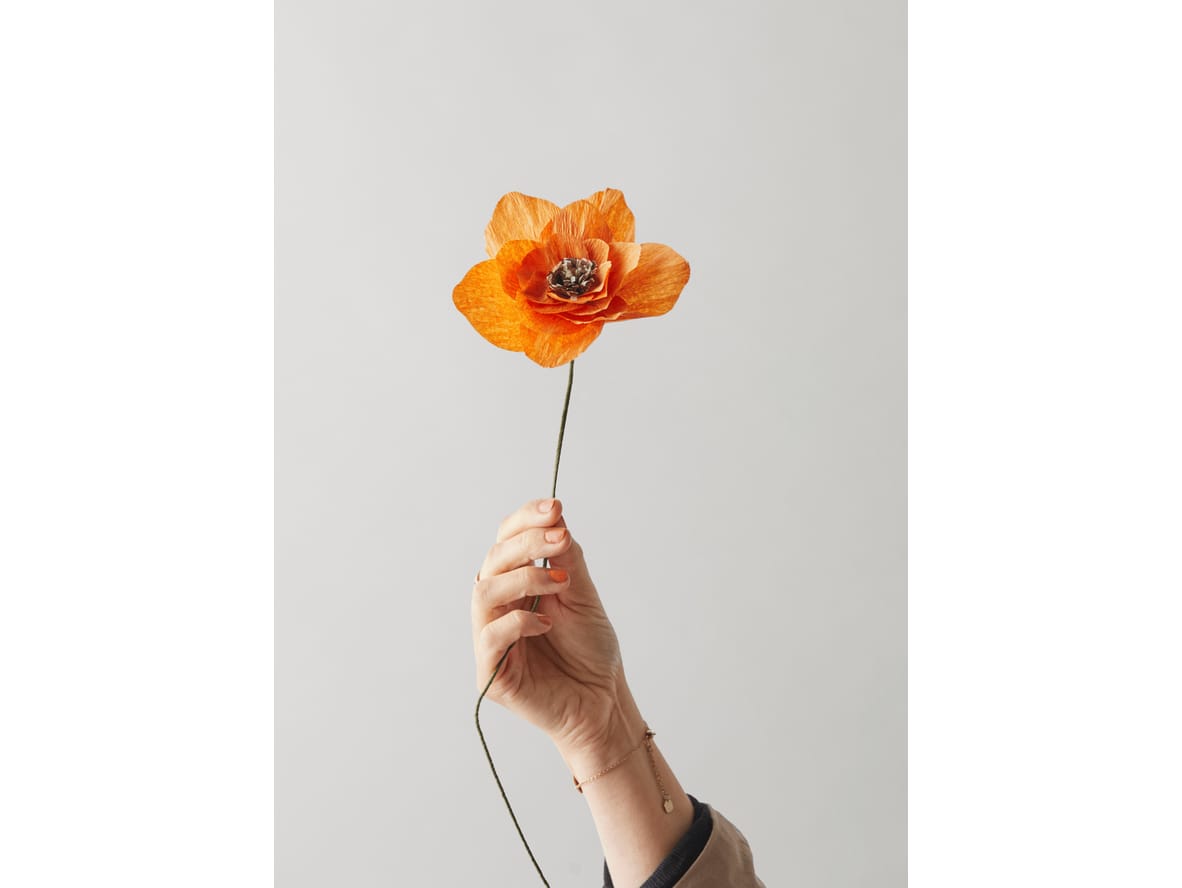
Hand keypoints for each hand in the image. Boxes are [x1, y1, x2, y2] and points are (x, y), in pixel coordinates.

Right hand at [472, 498, 639, 768]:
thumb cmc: (590, 651)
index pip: (506, 541)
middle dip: (527, 543)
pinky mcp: (492, 673)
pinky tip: (546, 624)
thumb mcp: (583, 595)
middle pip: (494, 560)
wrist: (603, 702)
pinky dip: (518, 623)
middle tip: (561, 539)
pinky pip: (490, 637)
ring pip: (484, 593)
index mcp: (516, 584)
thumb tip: (556, 518)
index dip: (525, 520)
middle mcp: (499, 607)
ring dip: (522, 578)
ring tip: (560, 582)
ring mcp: (491, 639)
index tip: (555, 507)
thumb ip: (567, 559)